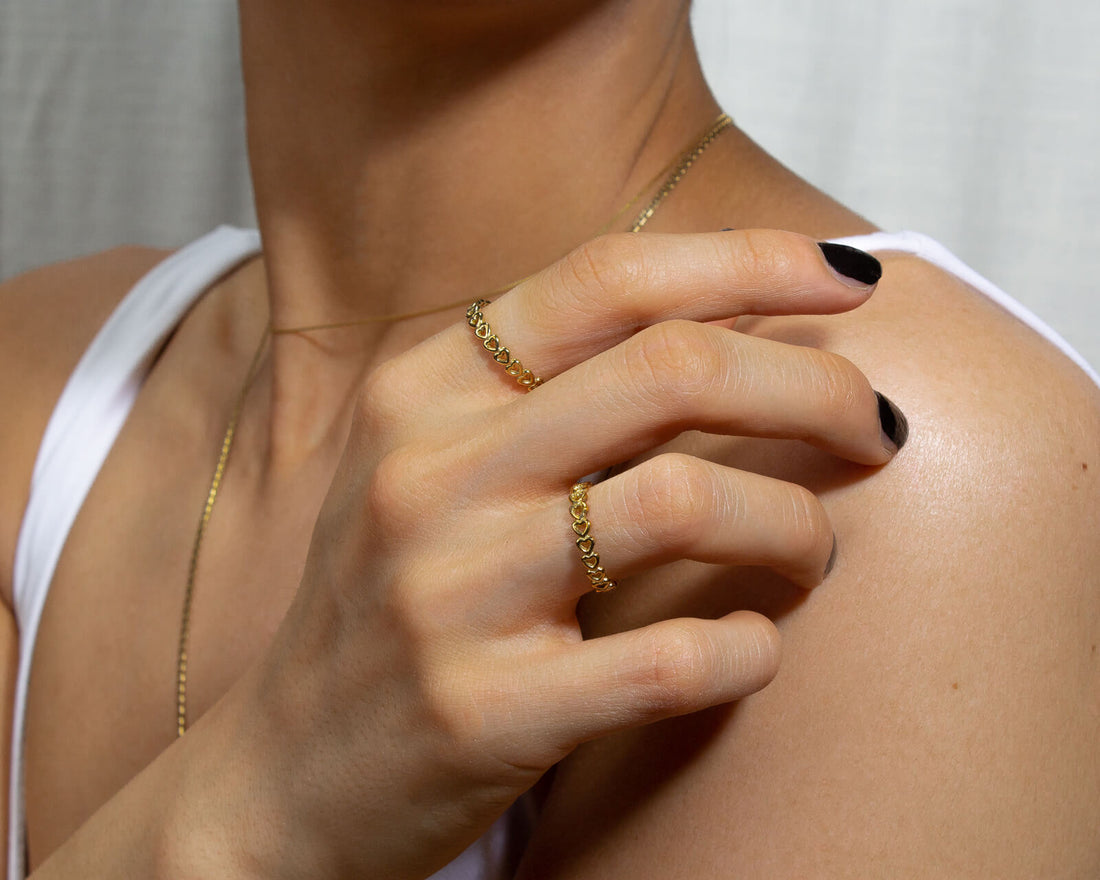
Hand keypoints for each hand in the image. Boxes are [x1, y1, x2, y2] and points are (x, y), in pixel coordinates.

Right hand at [247, 230, 898, 878]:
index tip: (845, 283)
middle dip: (812, 384)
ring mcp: (448, 590)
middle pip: (671, 370)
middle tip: (876, 424)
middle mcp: (429, 471)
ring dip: (792, 520)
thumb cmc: (390, 599)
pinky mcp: (481, 709)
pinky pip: (668, 660)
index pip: (608, 279)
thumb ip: (544, 392)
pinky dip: (749, 650)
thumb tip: (729, 328)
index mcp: (420, 390)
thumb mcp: (433, 464)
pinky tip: (757, 649)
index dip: (746, 262)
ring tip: (815, 549)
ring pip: (682, 501)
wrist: (286, 769)